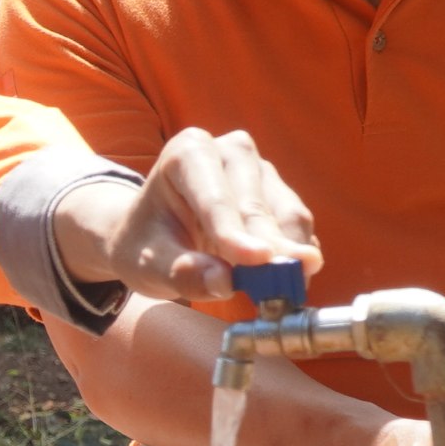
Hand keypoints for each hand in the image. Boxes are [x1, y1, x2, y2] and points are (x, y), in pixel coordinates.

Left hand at [52, 128, 318, 301]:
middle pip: (255, 206)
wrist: (155, 237)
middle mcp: (230, 151)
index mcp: (187, 152)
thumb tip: (224, 282)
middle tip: (283, 290)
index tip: (259, 260)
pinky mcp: (281, 194)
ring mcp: (261, 170)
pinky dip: (297, 256)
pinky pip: (298, 227)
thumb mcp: (148, 266)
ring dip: (290, 255)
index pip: (214, 199)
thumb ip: (181, 273)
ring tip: (285, 294)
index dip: (236, 233)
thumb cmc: (147, 244)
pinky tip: (288, 282)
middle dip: (270, 249)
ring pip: (287, 214)